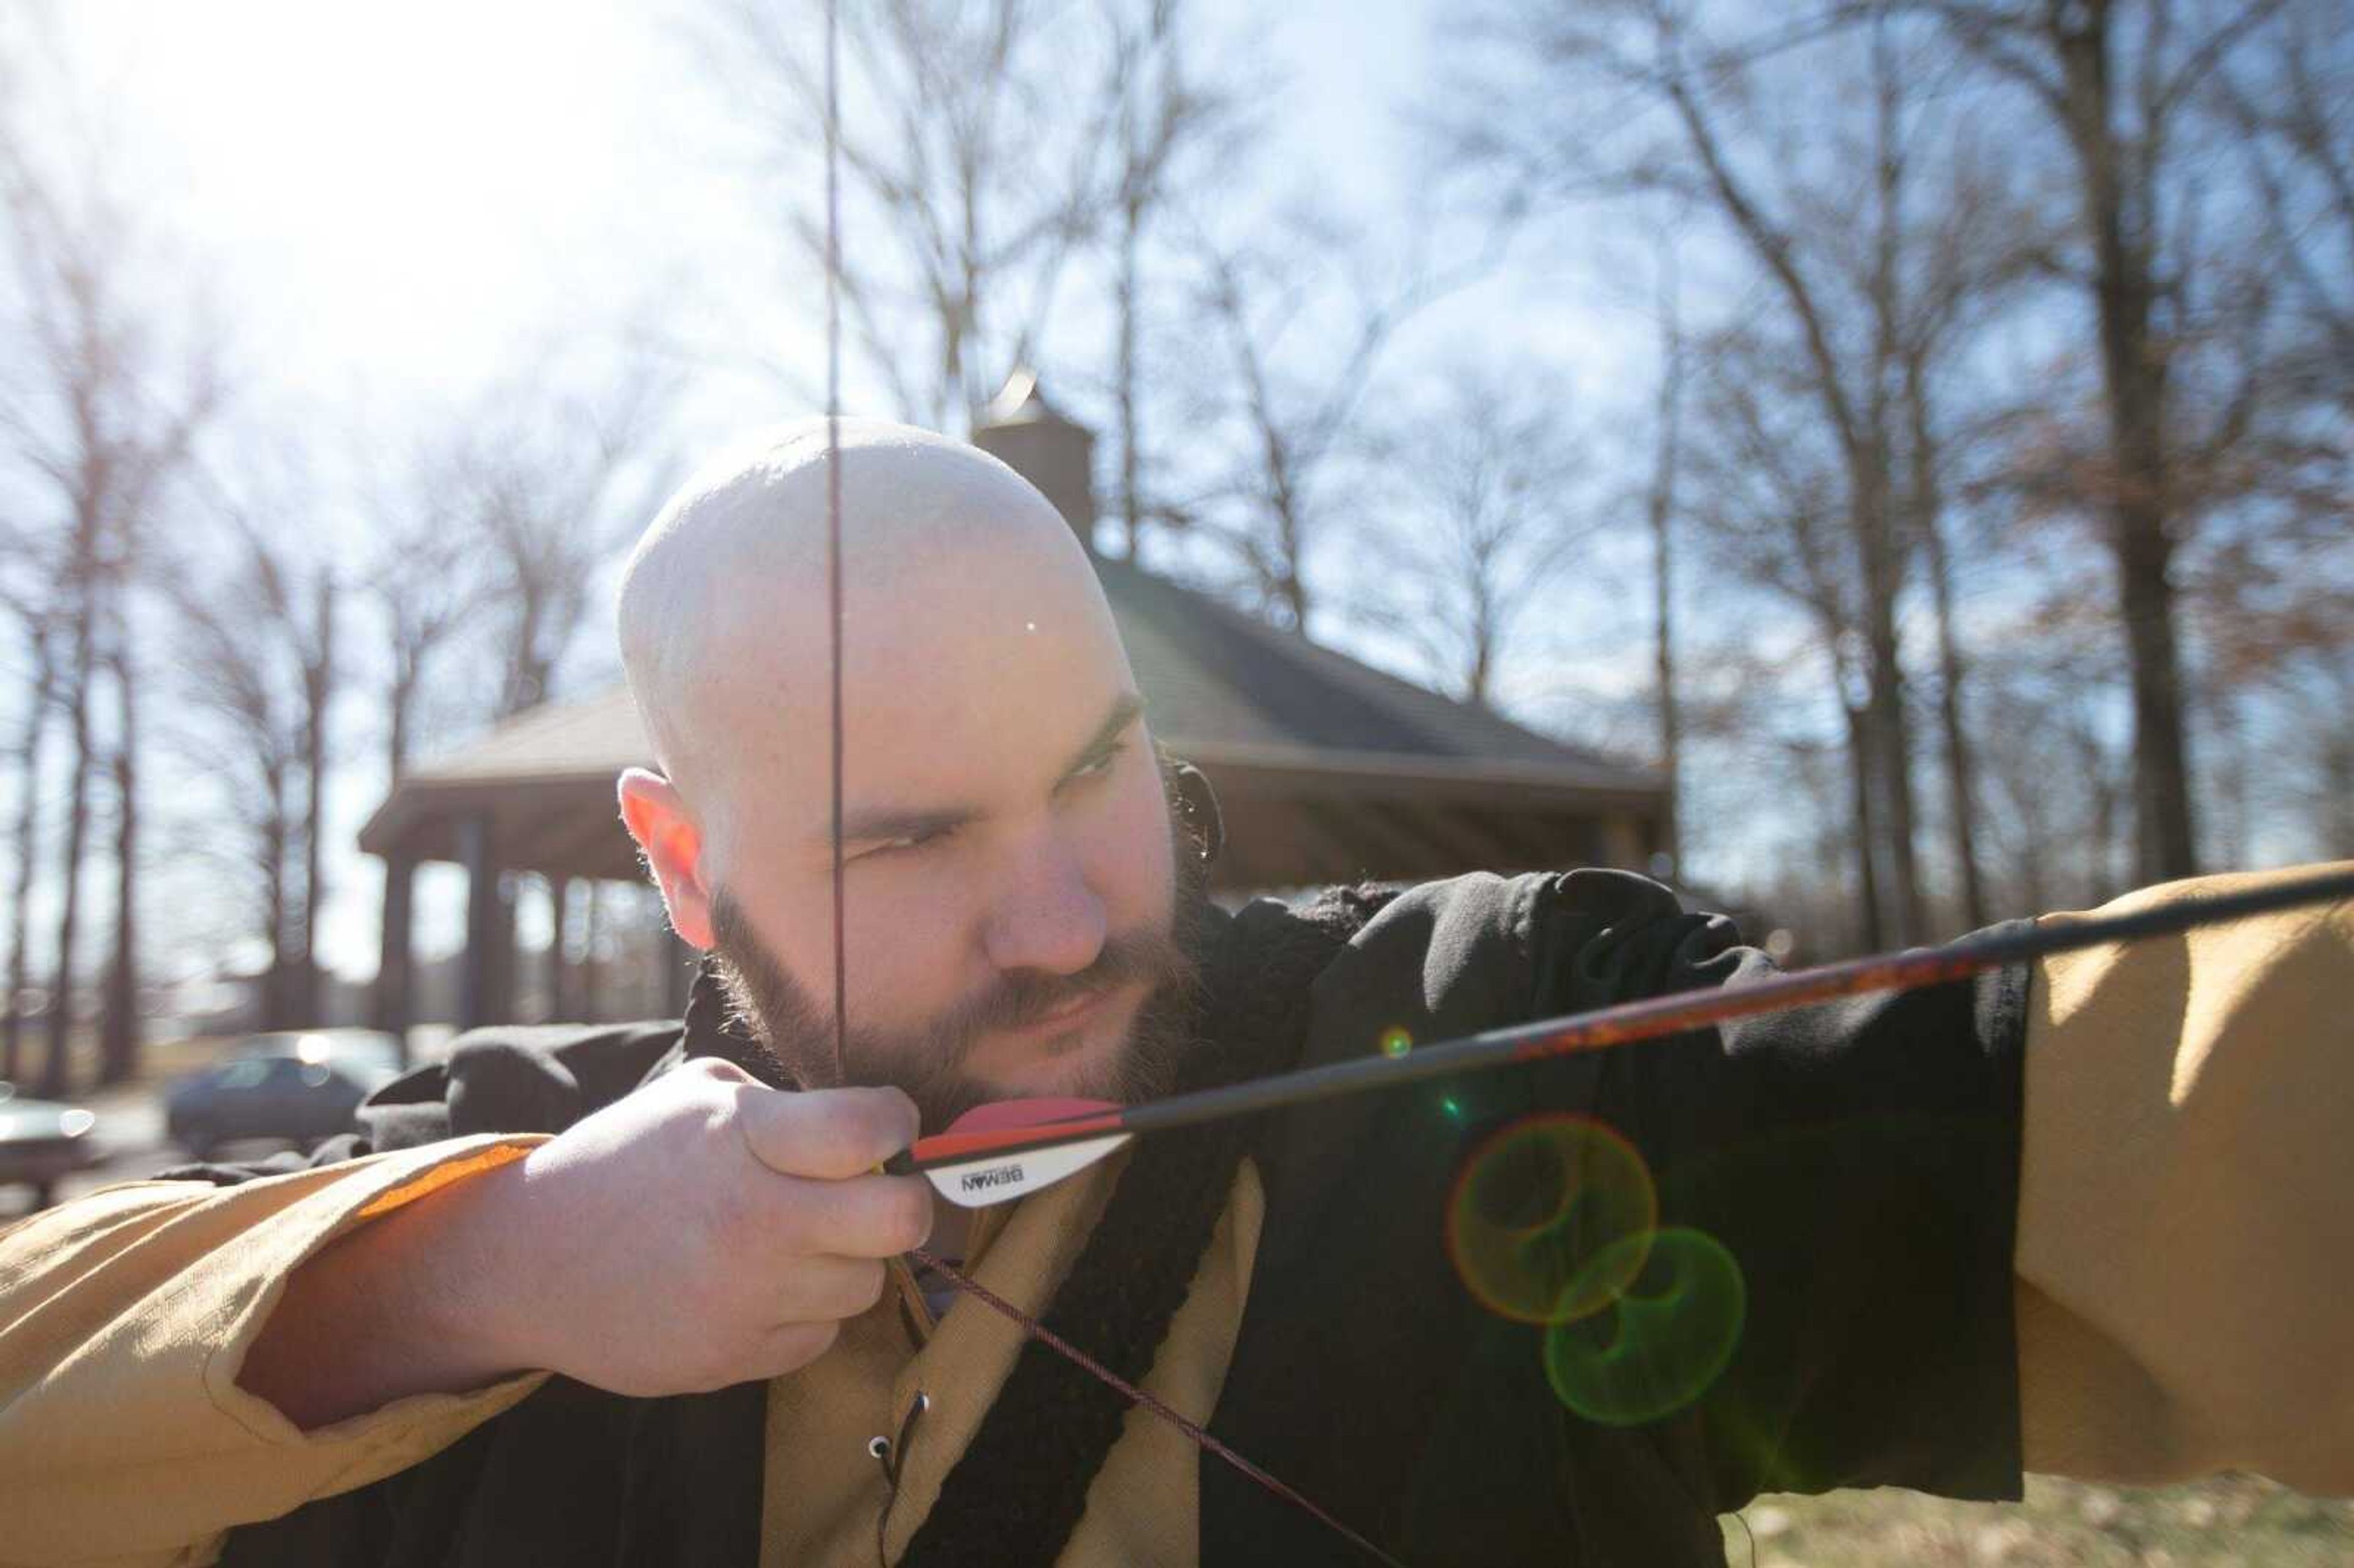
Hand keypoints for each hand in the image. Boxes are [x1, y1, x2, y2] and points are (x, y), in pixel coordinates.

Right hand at [467, 1059, 932, 1395]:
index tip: (885, 1125)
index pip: (871, 1130)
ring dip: (844, 1261)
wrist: (526, 1262)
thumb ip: (781, 1105)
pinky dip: (804, 1313)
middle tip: (875, 1194)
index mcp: (741, 1138)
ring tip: (790, 1241)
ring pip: (866, 1284)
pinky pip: (820, 1337)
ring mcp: (745, 1297)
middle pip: (902, 1220)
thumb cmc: (619, 1165)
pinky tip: (756, 1286)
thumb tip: (866, 1127)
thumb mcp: (691, 1099)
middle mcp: (752, 1219)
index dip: (896, 1121)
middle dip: (905, 1203)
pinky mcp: (733, 1360)